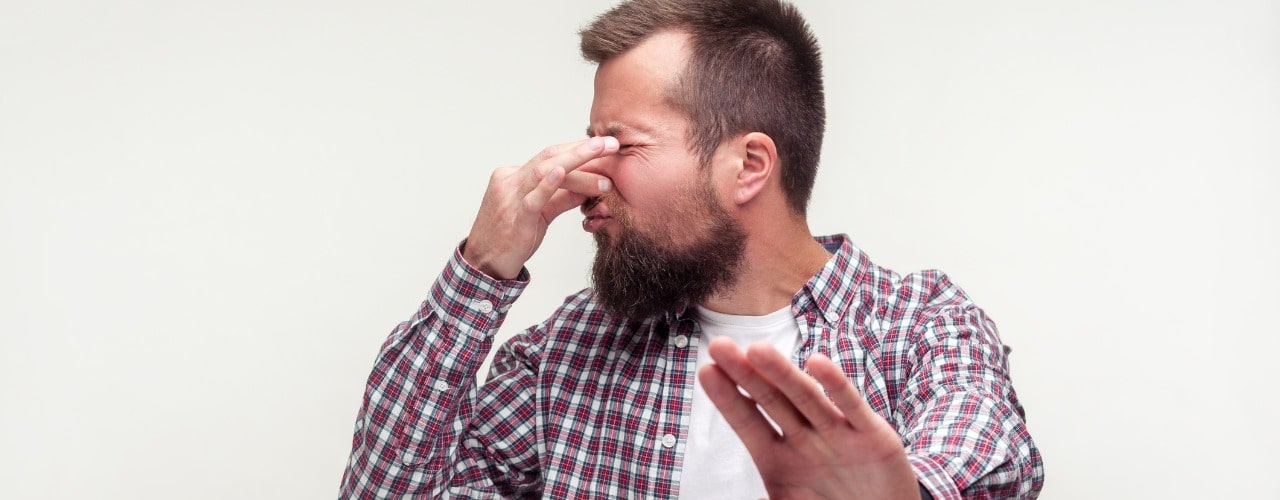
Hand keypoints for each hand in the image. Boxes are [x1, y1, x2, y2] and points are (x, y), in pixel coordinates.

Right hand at [463, 137, 618, 278]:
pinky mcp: (515, 219)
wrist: (483, 265)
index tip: (602, 144)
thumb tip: (590, 186)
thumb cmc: (510, 238)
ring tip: (602, 154)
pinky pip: (532, 198)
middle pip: (549, 156)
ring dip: (576, 160)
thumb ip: (563, 198)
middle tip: (610, 142)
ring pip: (543, 171)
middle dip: (582, 147)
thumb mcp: (540, 213)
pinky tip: (562, 172)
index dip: (577, 148)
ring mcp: (510, 198)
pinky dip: (547, 184)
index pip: (549, 156)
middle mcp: (509, 181)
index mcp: (513, 176)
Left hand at [699, 338, 920, 499]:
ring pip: (804, 398)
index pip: (747, 421)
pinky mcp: (871, 435)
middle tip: (719, 346)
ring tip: (757, 351)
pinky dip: (835, 385)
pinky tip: (817, 363)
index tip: (707, 371)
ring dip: (781, 373)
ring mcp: (835, 433)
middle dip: (745, 374)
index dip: (728, 398)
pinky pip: (851, 407)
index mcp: (778, 457)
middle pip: (770, 400)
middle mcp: (804, 439)